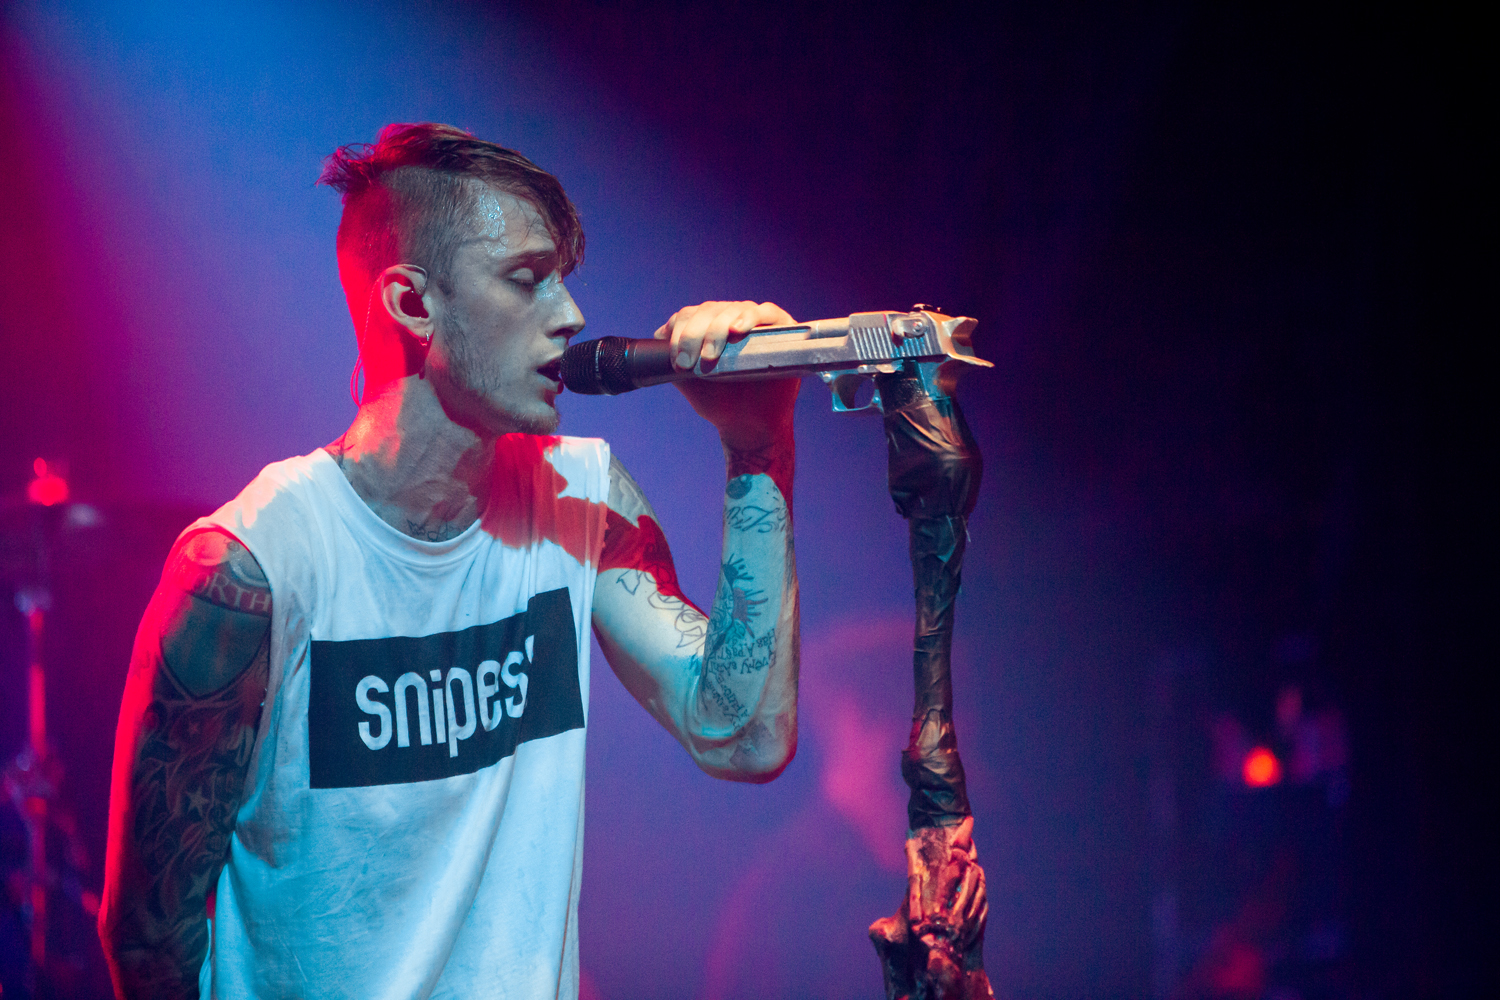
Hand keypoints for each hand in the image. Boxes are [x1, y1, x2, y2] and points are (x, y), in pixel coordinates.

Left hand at [654, 300, 799, 450]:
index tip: (674, 358)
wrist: (748, 428)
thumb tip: (656, 337)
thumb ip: (674, 359)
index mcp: (709, 328)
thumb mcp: (689, 381)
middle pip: (709, 310)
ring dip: (717, 329)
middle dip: (694, 335)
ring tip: (710, 355)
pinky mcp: (782, 330)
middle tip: (688, 363)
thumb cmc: (720, 403)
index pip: (690, 315)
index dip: (679, 331)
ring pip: (734, 309)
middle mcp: (731, 321)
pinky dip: (751, 317)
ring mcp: (757, 324)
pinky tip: (738, 329)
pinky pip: (768, 312)